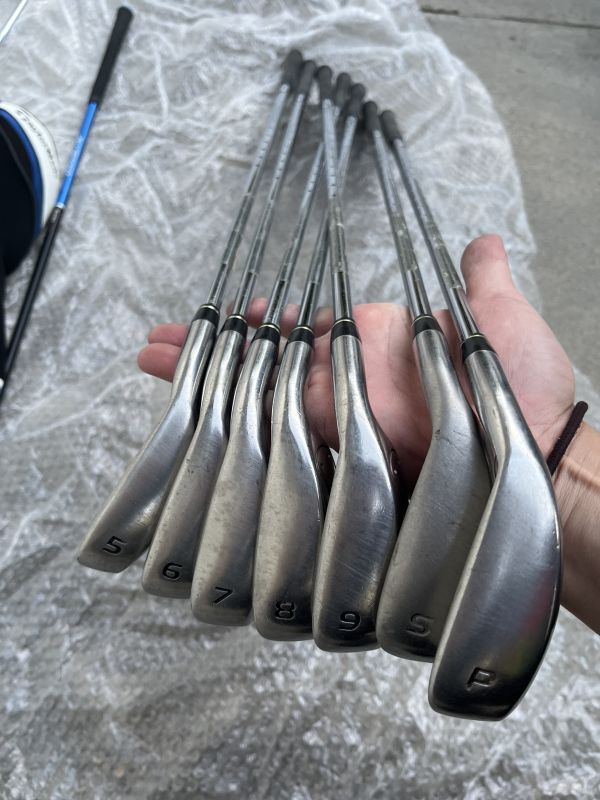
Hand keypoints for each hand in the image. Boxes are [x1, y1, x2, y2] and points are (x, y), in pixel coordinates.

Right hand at [138, 234, 574, 487]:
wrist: (531, 446)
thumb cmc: (522, 384)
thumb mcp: (499, 319)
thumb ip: (481, 282)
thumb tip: (481, 239)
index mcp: (378, 343)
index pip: (310, 328)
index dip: (271, 319)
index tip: (241, 307)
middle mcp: (351, 376)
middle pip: (272, 357)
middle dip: (219, 345)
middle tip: (164, 337)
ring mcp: (341, 407)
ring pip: (264, 385)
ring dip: (210, 372)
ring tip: (155, 357)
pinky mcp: (337, 435)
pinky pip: (278, 418)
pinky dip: (237, 406)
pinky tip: (191, 395)